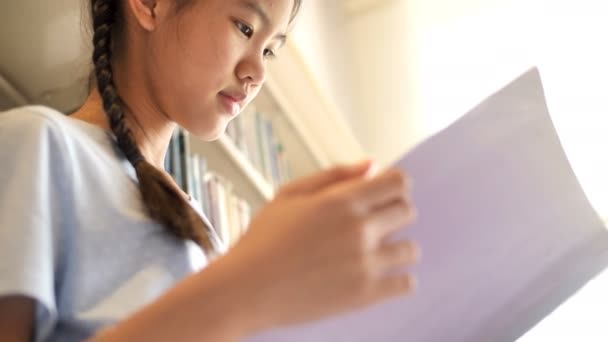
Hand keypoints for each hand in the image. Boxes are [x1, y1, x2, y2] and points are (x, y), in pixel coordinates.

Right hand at [223, 160, 418, 332]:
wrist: (246, 289)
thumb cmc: (263, 239)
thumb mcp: (290, 195)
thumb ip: (334, 175)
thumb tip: (373, 164)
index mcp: (342, 201)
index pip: (399, 183)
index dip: (394, 186)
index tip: (382, 195)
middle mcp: (360, 229)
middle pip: (408, 212)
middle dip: (394, 213)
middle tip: (372, 224)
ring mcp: (365, 263)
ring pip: (411, 249)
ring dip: (396, 247)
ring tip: (373, 253)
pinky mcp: (365, 295)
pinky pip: (407, 283)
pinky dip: (398, 279)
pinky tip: (377, 275)